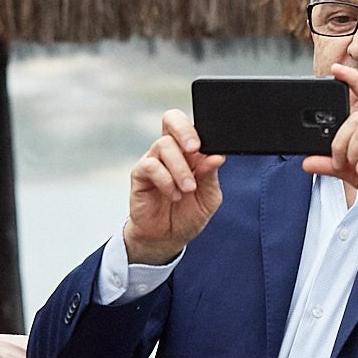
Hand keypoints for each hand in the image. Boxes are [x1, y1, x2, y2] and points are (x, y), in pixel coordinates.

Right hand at [125, 110, 224, 265]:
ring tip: (188, 189)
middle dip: (184, 131)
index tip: (206, 147)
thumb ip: (211, 176)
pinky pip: (150, 166)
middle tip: (194, 149)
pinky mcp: (139, 174)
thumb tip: (217, 156)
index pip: (191, 126)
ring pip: (163, 145)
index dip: (198, 129)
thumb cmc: (189, 214)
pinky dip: (166, 180)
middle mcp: (171, 152)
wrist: (167, 237)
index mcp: (191, 153)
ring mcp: (154, 160)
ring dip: (180, 169)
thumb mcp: (209, 197)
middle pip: (171, 119)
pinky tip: (173, 195)